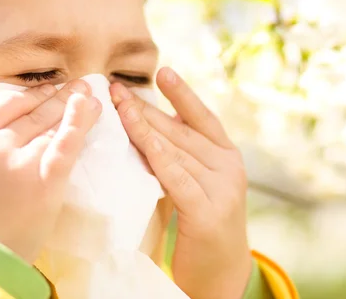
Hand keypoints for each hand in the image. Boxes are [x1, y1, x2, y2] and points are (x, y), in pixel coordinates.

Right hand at [0, 80, 101, 262]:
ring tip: (89, 95)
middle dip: (54, 97)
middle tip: (74, 85)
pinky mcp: (44, 183)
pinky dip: (78, 124)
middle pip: (31, 113)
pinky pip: (65, 147)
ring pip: (50, 126)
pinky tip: (90, 108)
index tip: (42, 91)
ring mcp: (21, 161)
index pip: (2, 106)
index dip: (27, 96)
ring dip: (72, 106)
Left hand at [110, 68, 251, 298]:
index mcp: (227, 156)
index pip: (203, 118)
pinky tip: (141, 141)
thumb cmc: (201, 223)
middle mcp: (228, 167)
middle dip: (146, 109)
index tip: (162, 71)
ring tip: (118, 107)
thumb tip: (146, 127)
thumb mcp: (197, 183)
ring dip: (143, 127)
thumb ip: (181, 157)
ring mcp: (222, 189)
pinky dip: (157, 157)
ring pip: (175, 150)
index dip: (182, 94)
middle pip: (181, 131)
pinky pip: (177, 178)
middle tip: (116, 89)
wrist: (221, 273)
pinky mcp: (207, 212)